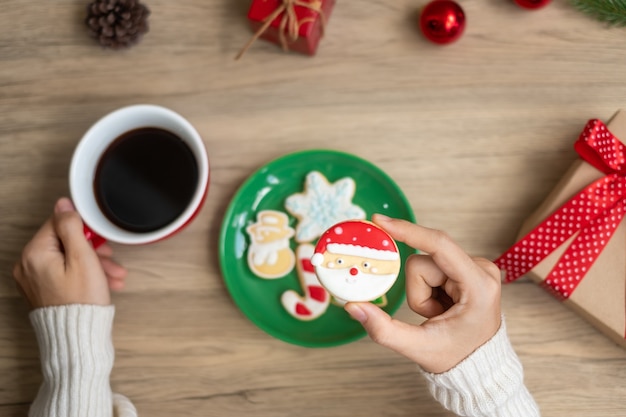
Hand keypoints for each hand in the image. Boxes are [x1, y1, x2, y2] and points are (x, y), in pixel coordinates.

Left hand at [12, 197, 126, 308]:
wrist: (78, 337)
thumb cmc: (82, 301)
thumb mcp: (82, 257)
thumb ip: (71, 227)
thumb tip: (63, 204)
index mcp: (34, 254)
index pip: (58, 224)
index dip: (83, 229)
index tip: (100, 240)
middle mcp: (27, 266)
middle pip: (64, 243)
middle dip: (91, 249)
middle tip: (110, 257)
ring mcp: (33, 280)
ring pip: (66, 259)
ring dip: (92, 263)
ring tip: (114, 275)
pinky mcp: (42, 290)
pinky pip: (63, 273)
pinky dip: (83, 274)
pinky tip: (103, 282)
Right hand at [344, 214, 500, 373]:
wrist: (478, 364)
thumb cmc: (456, 356)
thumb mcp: (418, 347)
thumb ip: (384, 329)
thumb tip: (352, 307)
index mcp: (478, 285)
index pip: (439, 246)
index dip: (408, 231)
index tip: (380, 220)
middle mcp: (481, 269)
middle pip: (424, 261)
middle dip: (418, 292)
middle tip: (434, 316)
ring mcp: (475, 266)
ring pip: (424, 264)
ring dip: (422, 292)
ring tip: (438, 313)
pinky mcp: (465, 267)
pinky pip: (430, 267)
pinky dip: (427, 289)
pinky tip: (442, 306)